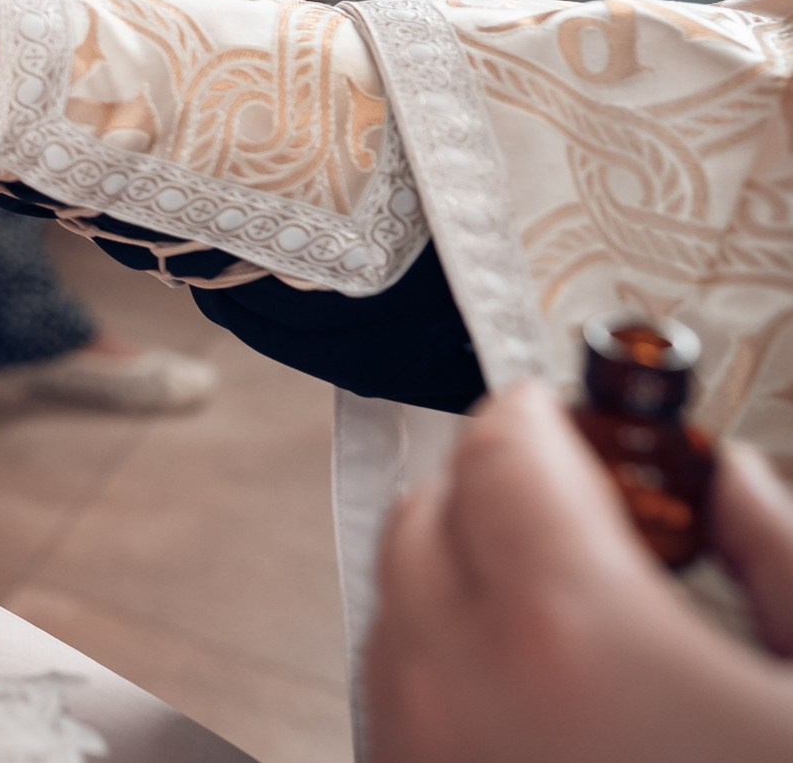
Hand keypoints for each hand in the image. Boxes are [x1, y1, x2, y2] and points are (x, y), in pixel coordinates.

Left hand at [364, 381, 792, 762]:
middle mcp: (455, 692)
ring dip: (457, 591)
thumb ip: (779, 554)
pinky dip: (443, 681)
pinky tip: (533, 700)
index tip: (559, 416)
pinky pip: (391, 710)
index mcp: (565, 631)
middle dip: (488, 494)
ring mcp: (415, 757)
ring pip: (390, 620)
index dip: (534, 419)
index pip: (495, 453)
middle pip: (421, 522)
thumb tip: (732, 485)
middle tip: (568, 508)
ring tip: (562, 618)